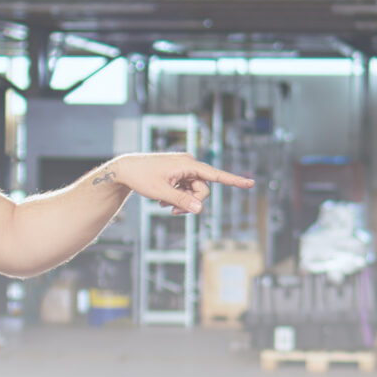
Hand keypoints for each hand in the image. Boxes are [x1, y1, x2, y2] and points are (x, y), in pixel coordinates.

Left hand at [112, 153, 253, 213]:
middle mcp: (189, 164)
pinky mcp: (178, 174)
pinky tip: (162, 201)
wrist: (125, 170)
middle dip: (191, 203)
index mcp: (188, 164)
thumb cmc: (142, 178)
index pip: (216, 174)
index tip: (251, 183)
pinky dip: (177, 198)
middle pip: (203, 190)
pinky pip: (186, 190)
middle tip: (173, 212)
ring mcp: (184, 169)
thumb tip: (200, 209)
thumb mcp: (161, 193)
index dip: (234, 180)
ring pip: (194, 192)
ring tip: (164, 206)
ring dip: (182, 202)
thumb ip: (182, 202)